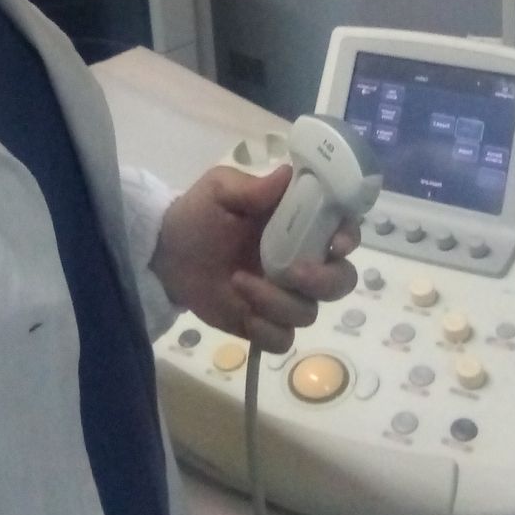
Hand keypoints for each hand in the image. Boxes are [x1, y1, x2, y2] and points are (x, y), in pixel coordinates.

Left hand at [149, 164, 359, 352]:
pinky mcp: (265, 323)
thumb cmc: (198, 215)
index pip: (342, 229)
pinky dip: (267, 330)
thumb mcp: (219, 190)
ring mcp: (284, 295)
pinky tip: (244, 314)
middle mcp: (300, 260)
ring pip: (310, 312)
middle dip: (324, 280)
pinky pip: (284, 340)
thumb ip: (253, 187)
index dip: (349, 237)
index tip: (337, 244)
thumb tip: (288, 174)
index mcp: (297, 223)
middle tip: (293, 273)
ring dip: (279, 302)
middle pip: (341, 279)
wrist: (166, 255)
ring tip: (239, 282)